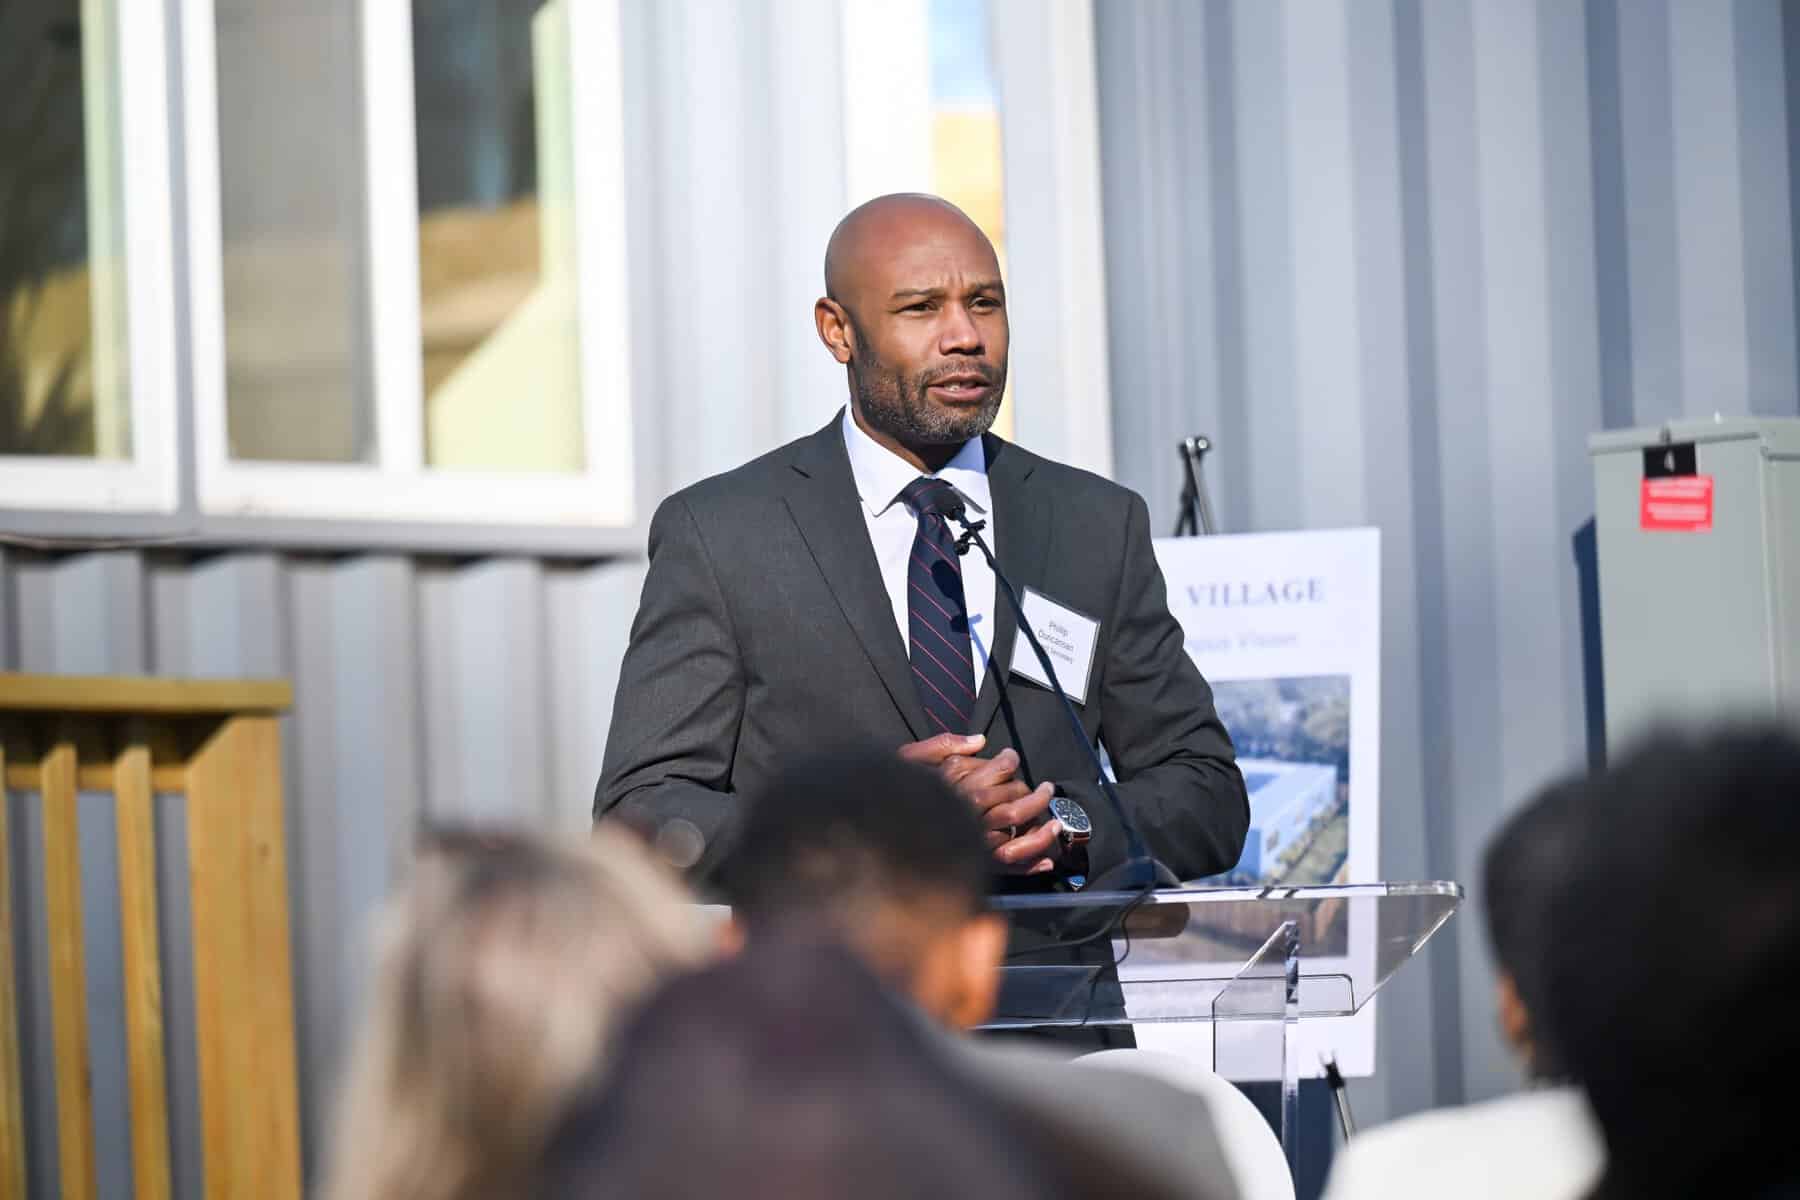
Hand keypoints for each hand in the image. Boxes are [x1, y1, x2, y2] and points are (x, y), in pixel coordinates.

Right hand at [897, 734, 1060, 874]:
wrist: (871, 832)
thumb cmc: (888, 794)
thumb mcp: (907, 759)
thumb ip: (943, 745)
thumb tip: (978, 740)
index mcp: (956, 786)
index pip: (999, 769)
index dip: (1009, 762)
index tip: (1011, 759)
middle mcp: (967, 812)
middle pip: (1014, 798)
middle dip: (1033, 792)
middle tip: (1045, 789)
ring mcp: (972, 841)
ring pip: (1017, 831)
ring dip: (1041, 826)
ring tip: (1055, 821)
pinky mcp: (972, 866)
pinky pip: (1008, 867)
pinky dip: (1031, 865)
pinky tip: (1046, 860)